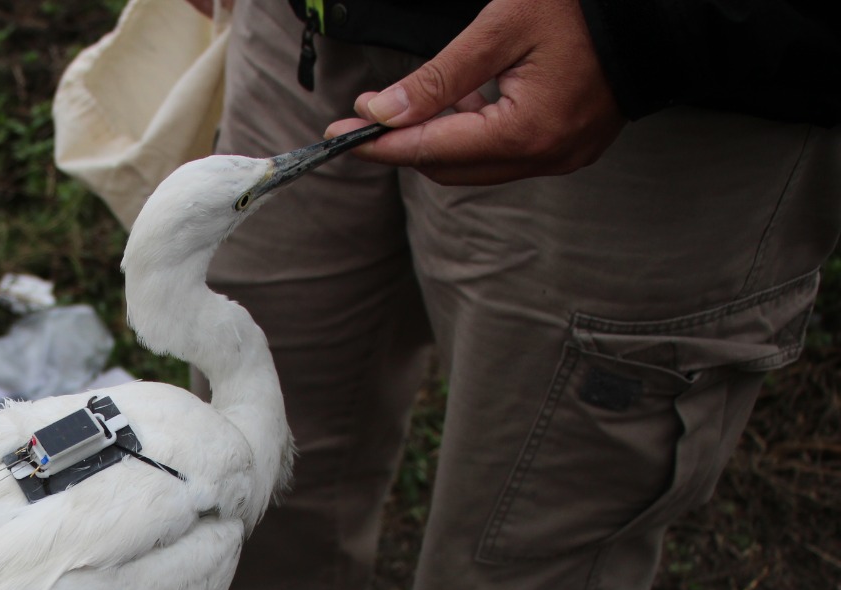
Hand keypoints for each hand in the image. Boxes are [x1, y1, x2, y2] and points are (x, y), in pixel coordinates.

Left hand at [322, 0, 624, 184]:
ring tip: (428, 95)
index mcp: (528, 131)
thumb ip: (438, 78)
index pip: (432, 150)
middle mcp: (546, 156)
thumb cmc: (581, 6)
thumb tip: (379, 113)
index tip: (338, 135)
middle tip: (368, 113)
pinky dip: (475, 133)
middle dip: (405, 143)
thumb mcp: (501, 28)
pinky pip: (505, 155)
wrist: (656, 10)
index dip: (380, 144)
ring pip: (475, 165)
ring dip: (440, 137)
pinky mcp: (572, 149)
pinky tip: (470, 98)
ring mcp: (563, 158)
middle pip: (449, 168)